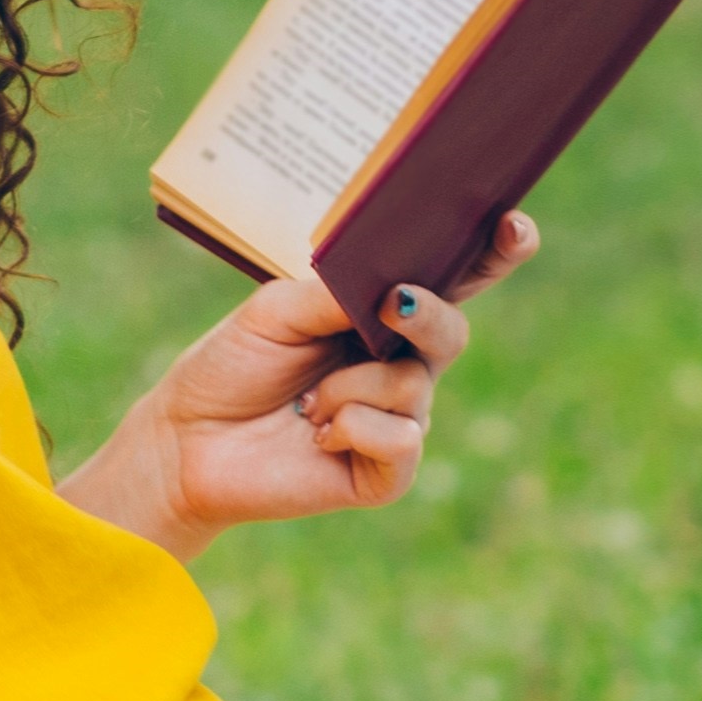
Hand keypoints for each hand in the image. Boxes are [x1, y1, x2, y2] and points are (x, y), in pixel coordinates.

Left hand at [70, 211, 535, 549]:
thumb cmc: (233, 366)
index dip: (496, 253)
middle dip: (423, 316)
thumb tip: (397, 288)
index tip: (514, 227)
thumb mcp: (278, 309)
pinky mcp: (385, 473)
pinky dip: (353, 428)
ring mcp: (398, 420)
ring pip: (413, 386)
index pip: (455, 282)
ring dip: (349, 387)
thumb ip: (337, 291)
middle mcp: (401, 366)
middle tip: (387, 307)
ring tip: (304, 402)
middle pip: (451, 332)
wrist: (187, 440)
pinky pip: (400, 440)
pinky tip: (316, 435)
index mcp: (383, 316)